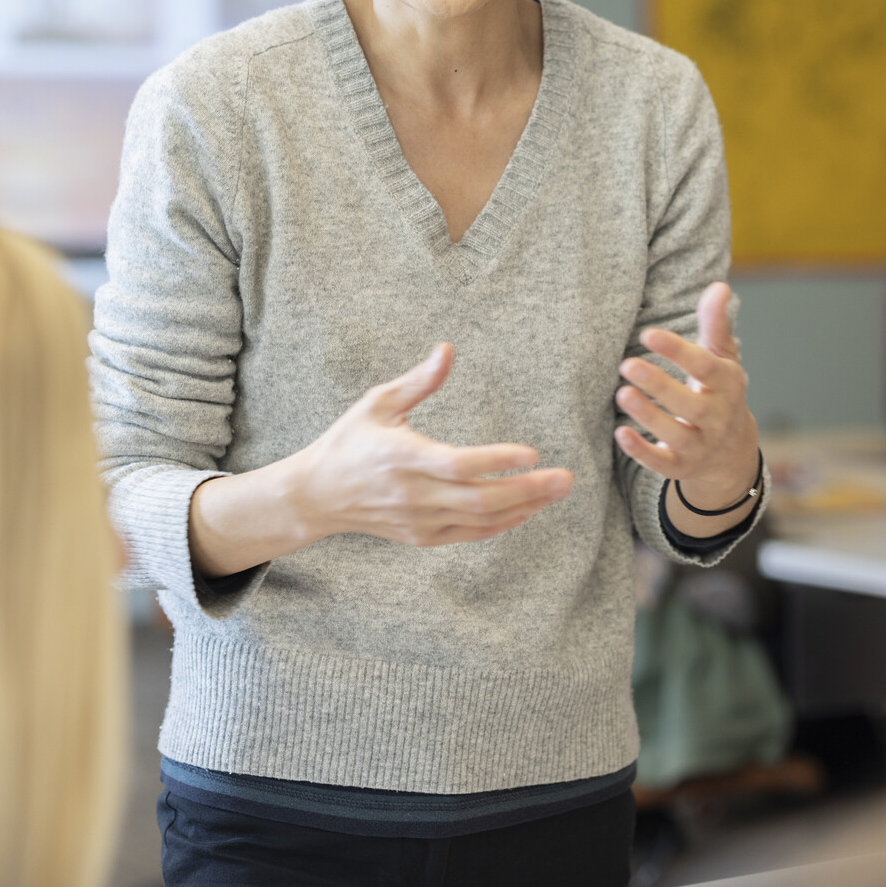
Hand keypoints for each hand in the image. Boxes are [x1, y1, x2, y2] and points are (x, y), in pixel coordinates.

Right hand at [295, 344, 573, 547]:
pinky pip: (471, 533)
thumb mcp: (377, 403)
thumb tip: (448, 349)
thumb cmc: (350, 441)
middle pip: (480, 499)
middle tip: (566, 478)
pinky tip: (527, 508)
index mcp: (401, 457)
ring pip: (481, 521)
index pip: (457, 465)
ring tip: (557, 490)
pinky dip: (503, 523)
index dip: (496, 461)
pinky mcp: (423, 537)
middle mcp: (413, 494)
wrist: (319, 495)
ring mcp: (419, 521)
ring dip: (524, 507)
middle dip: (528, 490)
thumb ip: (418, 381)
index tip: (531, 452)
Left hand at [615, 282, 760, 508]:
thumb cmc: (719, 392)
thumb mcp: (722, 358)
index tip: (648, 334)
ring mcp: (701, 445)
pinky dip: (642, 452)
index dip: (678, 351)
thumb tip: (719, 285)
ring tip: (621, 394)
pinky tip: (619, 434)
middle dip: (659, 385)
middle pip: (690, 404)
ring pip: (676, 434)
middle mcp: (717, 417)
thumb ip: (715, 324)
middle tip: (626, 364)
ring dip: (648, 416)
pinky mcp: (682, 467)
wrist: (732, 453)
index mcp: (726, 384)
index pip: (705, 367)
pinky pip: (663, 463)